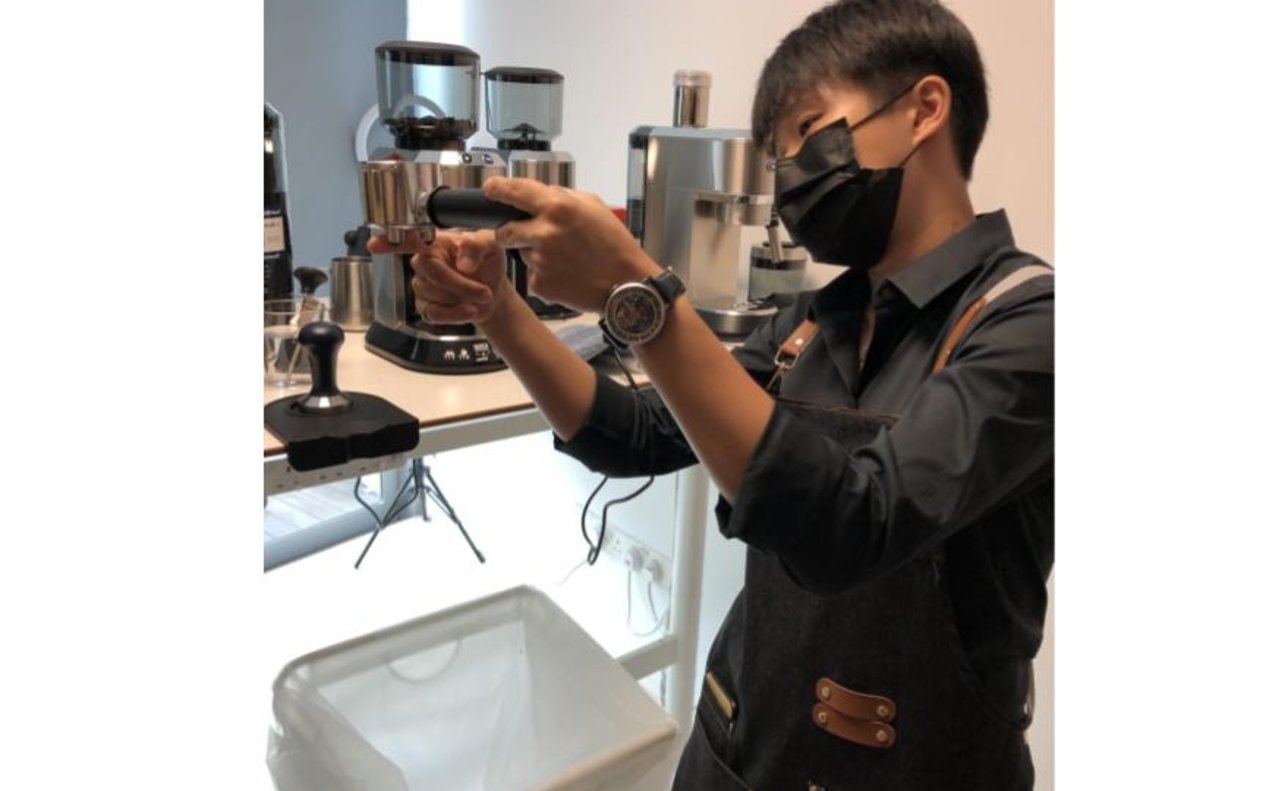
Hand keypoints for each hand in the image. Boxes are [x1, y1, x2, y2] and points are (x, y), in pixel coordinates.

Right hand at [366, 229, 509, 323]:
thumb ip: (478, 245)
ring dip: (462, 299)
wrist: (495, 293)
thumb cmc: (488, 263)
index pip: (409, 239)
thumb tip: (463, 262)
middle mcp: (425, 262)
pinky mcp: (426, 307)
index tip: (374, 244)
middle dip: (459, 284)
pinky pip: (434, 313)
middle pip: (429, 271)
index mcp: (436, 243)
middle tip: (484, 291)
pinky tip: (469, 310)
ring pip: (433, 294)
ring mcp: (423, 286)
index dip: (390, 242)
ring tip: (481, 296)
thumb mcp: (492, 245)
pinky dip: (456, 314)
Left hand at [484, 177, 661, 312]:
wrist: (626, 284)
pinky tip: (566, 273)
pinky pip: (533, 275)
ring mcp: (539, 261)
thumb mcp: (594, 206)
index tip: (491, 189)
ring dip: (534, 253)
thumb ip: (563, 197)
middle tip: (527, 235)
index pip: (514, 192)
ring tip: (564, 258)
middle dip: (510, 232)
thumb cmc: (615, 244)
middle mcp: (544, 233)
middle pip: (505, 231)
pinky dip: (545, 274)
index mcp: (557, 208)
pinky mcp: (539, 284)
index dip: (498, 189)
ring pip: (522, 253)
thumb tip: (540, 194)